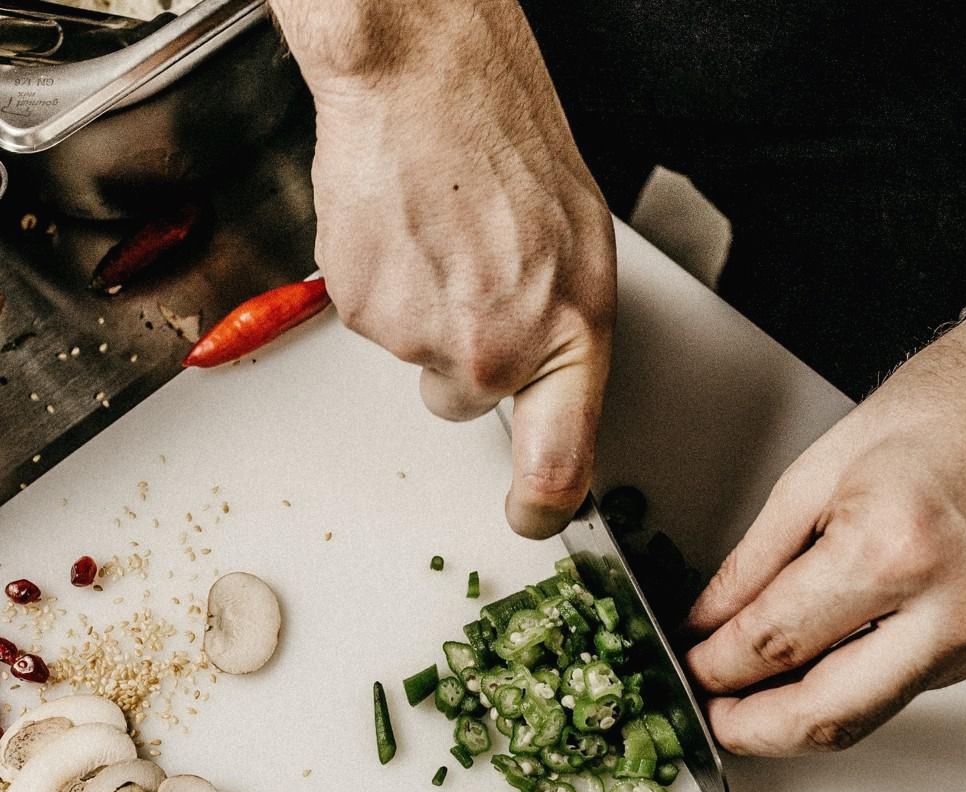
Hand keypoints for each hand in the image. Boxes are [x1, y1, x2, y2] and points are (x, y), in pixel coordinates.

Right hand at [271, 0, 615, 537]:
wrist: (424, 76)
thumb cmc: (507, 144)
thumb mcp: (578, 252)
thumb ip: (561, 340)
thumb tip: (545, 398)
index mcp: (568, 336)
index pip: (559, 468)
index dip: (541, 508)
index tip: (530, 516)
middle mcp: (496, 352)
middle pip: (465, 403)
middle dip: (465, 356)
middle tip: (473, 278)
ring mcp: (421, 337)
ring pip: (418, 359)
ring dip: (425, 313)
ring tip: (442, 236)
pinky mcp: (361, 311)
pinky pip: (376, 321)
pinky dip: (385, 286)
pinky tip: (405, 232)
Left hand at [684, 314, 965, 754]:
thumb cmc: (947, 404)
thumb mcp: (818, 470)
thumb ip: (753, 561)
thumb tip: (709, 622)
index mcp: (893, 547)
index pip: (775, 643)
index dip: (716, 669)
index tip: (692, 670)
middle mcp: (955, 604)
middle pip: (829, 716)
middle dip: (755, 730)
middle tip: (715, 716)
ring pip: (875, 712)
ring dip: (807, 711)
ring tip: (760, 689)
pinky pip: (919, 684)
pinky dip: (864, 679)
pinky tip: (835, 655)